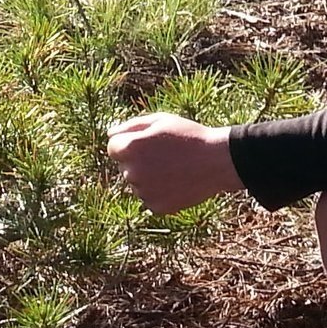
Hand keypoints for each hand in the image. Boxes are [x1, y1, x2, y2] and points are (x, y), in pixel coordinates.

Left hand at [106, 112, 241, 214]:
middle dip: (138, 160)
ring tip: (173, 168)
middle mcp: (132, 172)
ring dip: (148, 177)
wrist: (216, 161)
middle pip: (124, 166)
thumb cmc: (188, 135)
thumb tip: (110, 134)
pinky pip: (149, 198)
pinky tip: (176, 181)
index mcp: (131, 148)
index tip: (148, 142)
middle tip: (165, 154)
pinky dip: (159, 192)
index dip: (129, 142)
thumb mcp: (160, 120)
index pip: (113, 147)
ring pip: (137, 183)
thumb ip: (130, 126)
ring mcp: (144, 192)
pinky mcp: (156, 207)